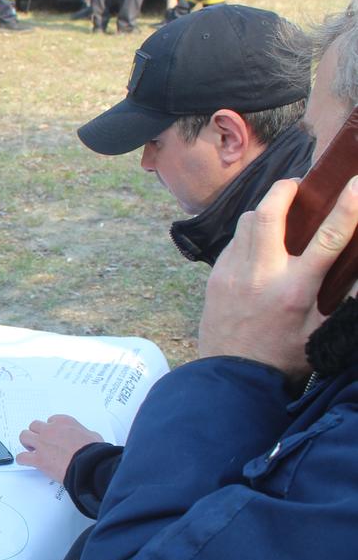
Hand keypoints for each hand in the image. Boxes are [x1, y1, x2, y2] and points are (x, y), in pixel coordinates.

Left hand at [16, 415, 103, 482]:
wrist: (90, 465)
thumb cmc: (94, 452)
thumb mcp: (93, 436)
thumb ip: (84, 434)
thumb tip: (85, 438)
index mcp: (64, 422)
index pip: (51, 420)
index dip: (51, 429)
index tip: (54, 435)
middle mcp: (50, 430)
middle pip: (35, 426)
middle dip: (36, 433)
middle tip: (40, 442)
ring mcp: (42, 444)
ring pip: (24, 436)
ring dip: (26, 442)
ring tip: (30, 449)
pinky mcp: (38, 459)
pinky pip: (22, 457)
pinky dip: (22, 459)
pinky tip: (26, 462)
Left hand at [199, 177, 357, 381]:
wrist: (231, 376)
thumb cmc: (282, 358)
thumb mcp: (321, 332)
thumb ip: (340, 298)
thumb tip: (352, 268)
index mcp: (296, 291)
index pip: (327, 239)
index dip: (347, 208)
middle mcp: (262, 276)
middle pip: (268, 214)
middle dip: (284, 189)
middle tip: (300, 183)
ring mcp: (233, 273)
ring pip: (246, 222)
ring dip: (265, 208)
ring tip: (281, 209)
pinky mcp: (216, 276)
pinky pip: (233, 241)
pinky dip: (248, 233)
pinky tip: (260, 242)